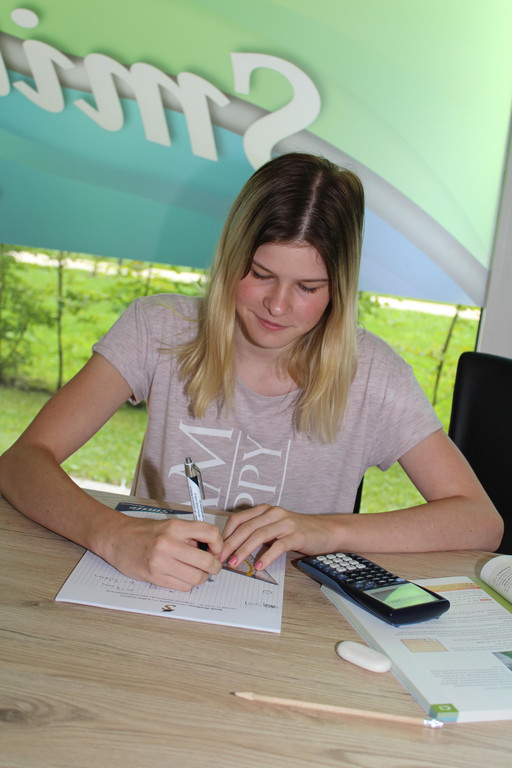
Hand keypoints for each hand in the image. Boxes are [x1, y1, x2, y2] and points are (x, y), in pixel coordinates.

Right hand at [106, 515, 223, 590]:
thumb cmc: (143, 531)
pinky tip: (182, 576)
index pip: (210, 533)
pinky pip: (183, 587)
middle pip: (206, 561)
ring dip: (201, 577)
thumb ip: (188, 535)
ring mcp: (161, 563)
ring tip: (196, 572)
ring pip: (196, 578)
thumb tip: (210, 549)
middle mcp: (169, 544)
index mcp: (175, 527)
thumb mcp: (168, 525)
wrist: (116, 538)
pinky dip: (187, 584)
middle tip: (212, 566)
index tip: (216, 549)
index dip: (219, 544)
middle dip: (214, 566)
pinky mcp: (155, 577)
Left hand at [220, 504, 334, 571]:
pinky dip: (267, 556)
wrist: (326, 531)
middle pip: (246, 527)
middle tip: (220, 558)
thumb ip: (257, 533)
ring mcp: (285, 523)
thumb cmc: (297, 531)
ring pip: (259, 535)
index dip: (225, 534)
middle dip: (230, 544)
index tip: (216, 548)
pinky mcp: (297, 535)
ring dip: (244, 550)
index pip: (238, 519)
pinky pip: (278, 546)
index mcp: (265, 510)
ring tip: (235, 563)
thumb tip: (233, 548)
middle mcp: (274, 513)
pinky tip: (259, 565)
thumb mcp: (274, 528)